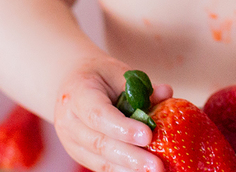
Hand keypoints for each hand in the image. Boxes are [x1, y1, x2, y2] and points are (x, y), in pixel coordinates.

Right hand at [53, 58, 172, 171]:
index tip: (148, 136)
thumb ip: (141, 86)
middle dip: (130, 157)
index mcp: (77, 94)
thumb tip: (166, 93)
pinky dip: (124, 171)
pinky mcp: (80, 155)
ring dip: (128, 169)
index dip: (123, 128)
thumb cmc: (99, 76)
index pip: (98, 115)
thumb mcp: (118, 72)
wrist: (73, 86)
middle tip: (157, 165)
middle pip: (99, 143)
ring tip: (153, 171)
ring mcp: (71, 142)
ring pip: (100, 161)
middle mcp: (69, 121)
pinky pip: (102, 166)